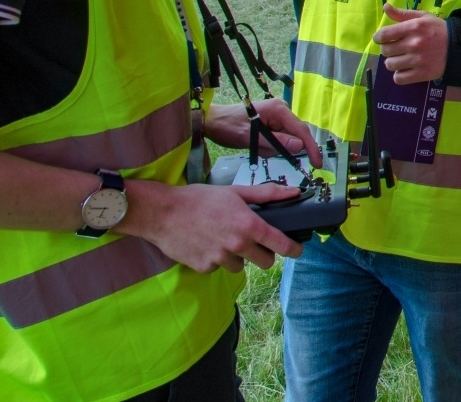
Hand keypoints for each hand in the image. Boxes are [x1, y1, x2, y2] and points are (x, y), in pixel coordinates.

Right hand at [120, 180, 304, 273]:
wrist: (162, 212)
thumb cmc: (198, 199)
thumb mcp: (235, 192)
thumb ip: (267, 194)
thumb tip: (293, 192)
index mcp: (249, 226)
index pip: (282, 245)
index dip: (294, 249)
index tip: (298, 250)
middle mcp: (237, 245)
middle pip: (266, 262)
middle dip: (264, 254)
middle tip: (254, 242)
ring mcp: (220, 258)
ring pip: (241, 266)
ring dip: (237, 256)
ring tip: (222, 238)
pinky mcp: (204, 267)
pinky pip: (218, 267)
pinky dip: (216, 260)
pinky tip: (206, 244)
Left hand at [205, 97, 323, 168]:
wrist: (211, 121)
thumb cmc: (227, 126)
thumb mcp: (250, 137)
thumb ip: (276, 142)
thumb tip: (300, 146)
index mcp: (278, 109)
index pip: (301, 130)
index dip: (311, 148)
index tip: (317, 163)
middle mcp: (281, 110)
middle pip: (295, 135)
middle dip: (283, 148)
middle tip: (264, 151)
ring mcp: (277, 116)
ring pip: (286, 140)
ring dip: (273, 149)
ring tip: (255, 146)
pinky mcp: (272, 122)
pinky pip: (279, 139)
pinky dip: (269, 146)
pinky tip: (256, 144)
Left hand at [374, 3, 448, 84]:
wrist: (460, 47)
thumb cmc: (439, 30)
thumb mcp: (423, 17)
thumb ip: (403, 14)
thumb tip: (386, 7)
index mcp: (413, 27)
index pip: (384, 35)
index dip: (378, 38)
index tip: (382, 39)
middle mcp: (414, 44)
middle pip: (386, 51)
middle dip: (388, 49)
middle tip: (397, 48)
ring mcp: (417, 60)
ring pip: (390, 65)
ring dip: (393, 62)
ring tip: (402, 59)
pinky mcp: (422, 74)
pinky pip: (399, 78)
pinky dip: (399, 75)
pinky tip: (406, 69)